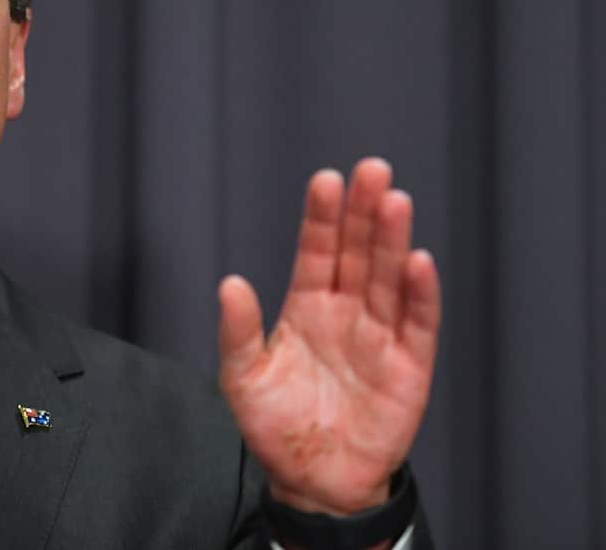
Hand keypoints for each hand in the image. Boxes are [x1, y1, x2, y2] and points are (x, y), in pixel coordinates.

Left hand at [217, 157, 440, 515]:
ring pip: (388, 278)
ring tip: (393, 201)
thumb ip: (238, 331)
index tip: (326, 179)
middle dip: (363, 212)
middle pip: (358, 252)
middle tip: (371, 169)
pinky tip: (417, 261)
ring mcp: (380, 337)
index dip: (321, 217)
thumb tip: (229, 283)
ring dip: (392, 240)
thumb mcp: (242, 378)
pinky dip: (420, 294)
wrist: (314, 481)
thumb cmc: (277, 426)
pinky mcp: (409, 368)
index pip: (317, 251)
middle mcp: (347, 313)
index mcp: (307, 307)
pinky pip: (417, 325)